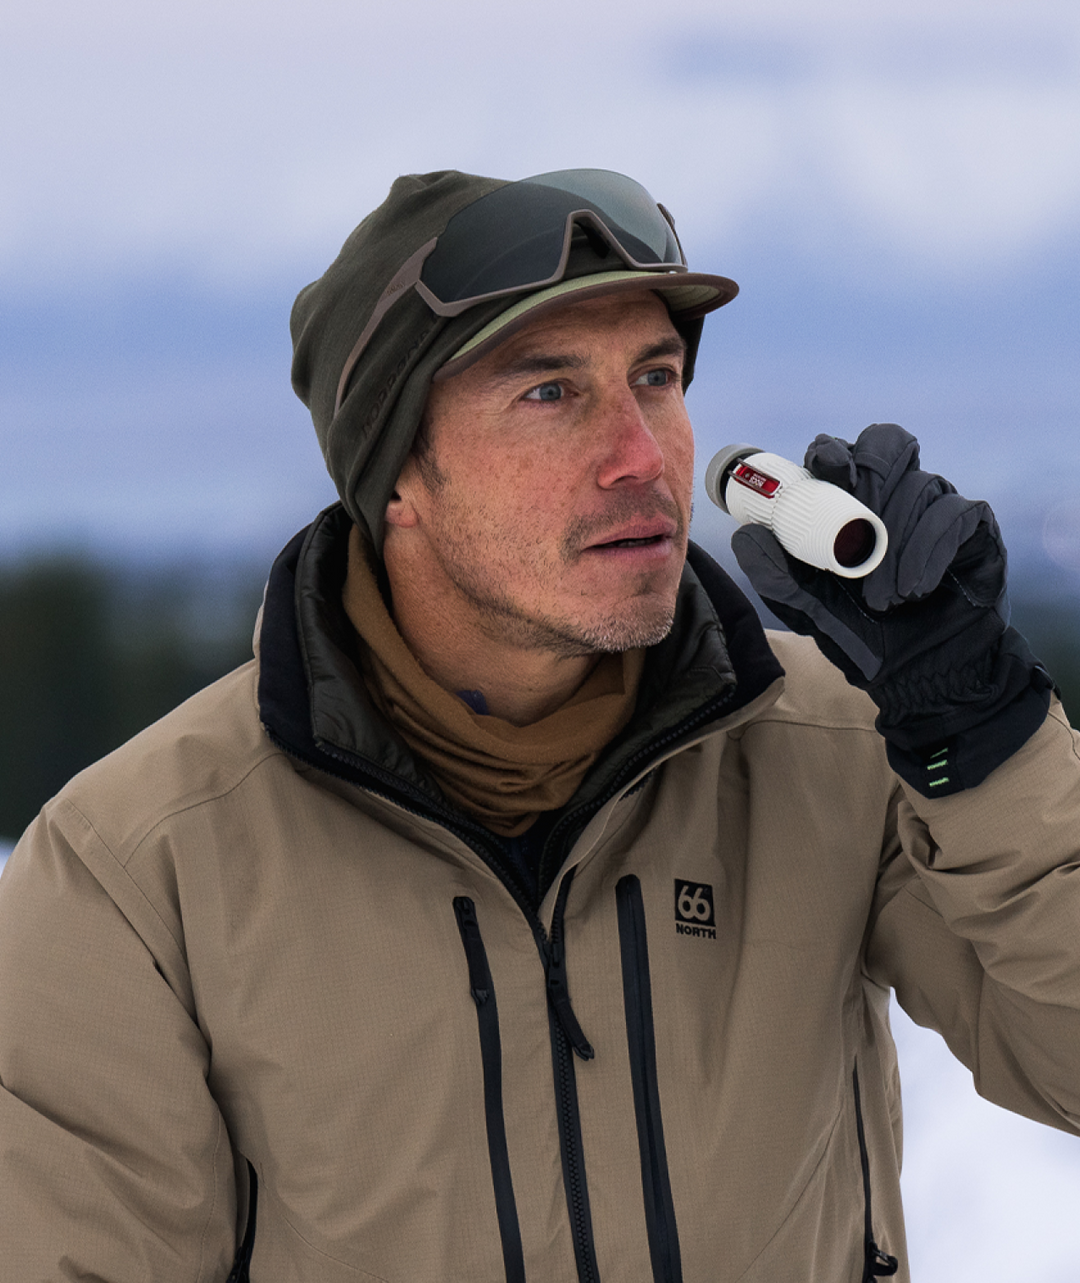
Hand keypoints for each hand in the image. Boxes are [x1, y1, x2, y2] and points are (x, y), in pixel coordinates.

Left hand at [732, 424, 1052, 795]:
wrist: (919, 676)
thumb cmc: (860, 635)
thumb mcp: (809, 611)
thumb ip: (776, 577)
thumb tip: (746, 535)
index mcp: (848, 505)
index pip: (841, 455)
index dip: (832, 452)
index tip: (825, 468)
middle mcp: (893, 496)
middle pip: (886, 445)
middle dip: (870, 475)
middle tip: (860, 521)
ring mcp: (934, 508)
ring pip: (920, 484)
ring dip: (896, 540)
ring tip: (883, 599)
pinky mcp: (973, 529)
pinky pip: (956, 514)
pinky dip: (930, 549)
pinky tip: (916, 588)